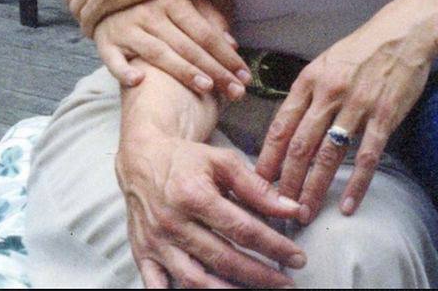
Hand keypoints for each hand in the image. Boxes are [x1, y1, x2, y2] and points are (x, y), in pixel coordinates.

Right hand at [94, 0, 252, 99]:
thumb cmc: (153, 3)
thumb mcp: (181, 2)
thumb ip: (207, 19)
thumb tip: (232, 43)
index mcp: (173, 0)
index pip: (206, 33)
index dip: (227, 55)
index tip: (245, 75)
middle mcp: (151, 12)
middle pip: (189, 46)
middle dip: (216, 71)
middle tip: (237, 91)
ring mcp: (127, 27)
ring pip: (159, 53)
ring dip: (183, 71)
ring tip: (207, 87)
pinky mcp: (105, 41)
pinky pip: (113, 59)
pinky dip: (123, 70)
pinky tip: (137, 80)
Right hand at [117, 132, 308, 288]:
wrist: (142, 159)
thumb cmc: (187, 160)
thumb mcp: (223, 161)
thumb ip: (256, 187)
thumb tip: (290, 208)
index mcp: (195, 196)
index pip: (243, 229)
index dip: (273, 246)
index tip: (295, 257)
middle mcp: (174, 223)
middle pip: (223, 259)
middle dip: (259, 275)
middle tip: (286, 283)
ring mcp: (156, 243)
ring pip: (194, 280)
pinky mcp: (142, 255)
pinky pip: (157, 286)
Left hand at [255, 2, 435, 221]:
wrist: (404, 32)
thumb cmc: (362, 49)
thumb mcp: (326, 63)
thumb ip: (308, 94)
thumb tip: (287, 130)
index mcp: (310, 79)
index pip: (281, 125)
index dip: (267, 158)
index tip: (257, 182)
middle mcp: (330, 92)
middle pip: (300, 146)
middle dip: (286, 182)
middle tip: (277, 209)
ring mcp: (358, 105)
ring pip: (328, 155)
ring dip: (314, 189)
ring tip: (304, 213)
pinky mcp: (385, 115)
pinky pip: (367, 156)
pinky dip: (356, 184)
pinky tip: (348, 206)